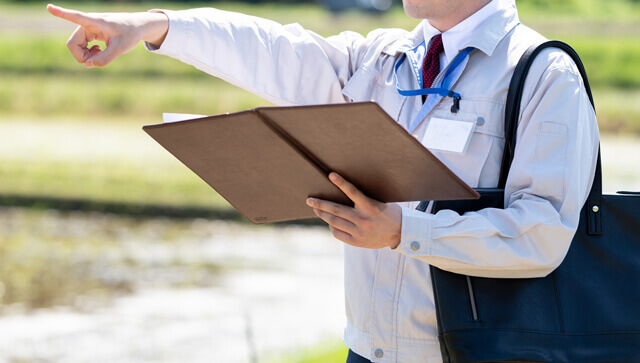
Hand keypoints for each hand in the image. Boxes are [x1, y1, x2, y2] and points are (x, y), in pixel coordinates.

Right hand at [47, 4, 168, 67]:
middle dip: (82, 56)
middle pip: (73, 44)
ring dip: (85, 55)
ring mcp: (87, 28)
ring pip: (75, 46)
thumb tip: (87, 65)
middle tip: (96, 62)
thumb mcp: (120, 49)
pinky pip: (80, 46)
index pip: (76, 17)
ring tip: (100, 55)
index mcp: (95, 21)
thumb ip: (105, 59)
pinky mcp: (89, 32)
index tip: (49, 7)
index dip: (62, 13)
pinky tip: (98, 51)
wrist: (137, 26)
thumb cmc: (130, 34)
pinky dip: (88, 53)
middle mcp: (88, 23)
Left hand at [306, 173, 401, 248]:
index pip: (353, 192)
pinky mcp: (357, 242)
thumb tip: (344, 192)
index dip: (341, 183)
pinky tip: (330, 222)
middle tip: (309, 200)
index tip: (330, 175)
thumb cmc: (390, 214)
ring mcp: (359, 232)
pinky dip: (332, 227)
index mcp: (370, 207)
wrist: (401, 234)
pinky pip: (338, 234)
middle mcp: (363, 220)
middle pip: (336, 210)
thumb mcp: (380, 203)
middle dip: (320, 204)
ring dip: (323, 214)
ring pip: (334, 222)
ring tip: (316, 208)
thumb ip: (363, 200)